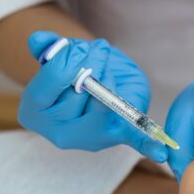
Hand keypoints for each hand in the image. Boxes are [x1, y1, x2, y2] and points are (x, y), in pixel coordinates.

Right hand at [20, 31, 166, 161]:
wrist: (95, 84)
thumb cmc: (73, 70)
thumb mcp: (58, 56)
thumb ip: (49, 47)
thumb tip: (39, 40)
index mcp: (34, 112)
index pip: (55, 78)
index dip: (72, 57)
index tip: (81, 47)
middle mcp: (59, 132)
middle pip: (81, 91)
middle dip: (94, 64)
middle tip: (101, 50)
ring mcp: (89, 137)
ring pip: (104, 103)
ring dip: (110, 77)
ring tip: (108, 66)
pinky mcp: (117, 135)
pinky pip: (132, 140)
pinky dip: (147, 145)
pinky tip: (160, 152)